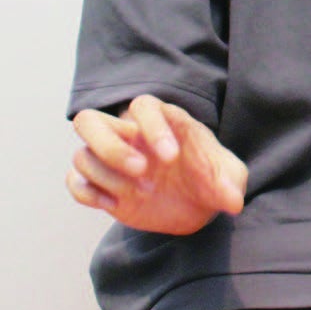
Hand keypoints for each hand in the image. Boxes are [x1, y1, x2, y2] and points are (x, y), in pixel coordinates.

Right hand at [66, 94, 246, 234]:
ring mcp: (113, 160)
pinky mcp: (102, 185)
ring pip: (82, 153)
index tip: (171, 157)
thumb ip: (232, 183)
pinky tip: (113, 204)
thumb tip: (234, 201)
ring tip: (139, 194)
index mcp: (162, 121)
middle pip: (89, 119)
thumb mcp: (230, 178)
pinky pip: (75, 180)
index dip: (151, 126)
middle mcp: (131, 135)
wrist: (197, 204)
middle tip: (141, 170)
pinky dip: (86, 192)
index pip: (143, 105)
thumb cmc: (212, 178)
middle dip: (109, 146)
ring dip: (106, 176)